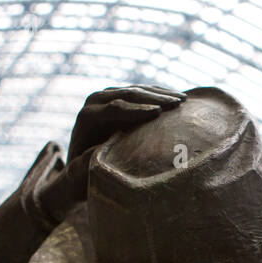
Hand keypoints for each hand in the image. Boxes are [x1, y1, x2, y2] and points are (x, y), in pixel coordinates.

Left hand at [66, 85, 185, 161]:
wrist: (79, 160)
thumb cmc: (82, 172)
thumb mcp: (79, 172)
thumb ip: (85, 163)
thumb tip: (100, 151)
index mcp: (87, 117)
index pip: (114, 108)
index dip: (136, 110)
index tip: (158, 113)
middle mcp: (96, 101)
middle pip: (128, 95)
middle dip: (154, 99)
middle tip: (177, 103)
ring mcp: (109, 96)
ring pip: (137, 90)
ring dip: (161, 94)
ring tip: (182, 100)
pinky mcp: (120, 97)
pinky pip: (142, 92)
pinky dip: (160, 94)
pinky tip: (178, 98)